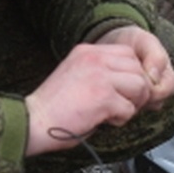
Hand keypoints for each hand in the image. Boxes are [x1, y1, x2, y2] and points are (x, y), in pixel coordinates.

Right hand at [23, 26, 173, 156]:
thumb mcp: (76, 74)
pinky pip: (129, 108)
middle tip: (123, 104)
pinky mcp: (103, 97)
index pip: (128, 53)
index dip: (132, 73)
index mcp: (86, 51)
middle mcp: (94, 58)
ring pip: (140, 85)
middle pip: (137, 68)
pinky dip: (121, 119)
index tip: (123, 91)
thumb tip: (132, 83)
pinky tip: (103, 120)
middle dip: (137, 89)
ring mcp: (100, 76)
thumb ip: (100, 72)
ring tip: (113, 113)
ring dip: (132, 104)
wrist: (33, 121)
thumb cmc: (53, 106)